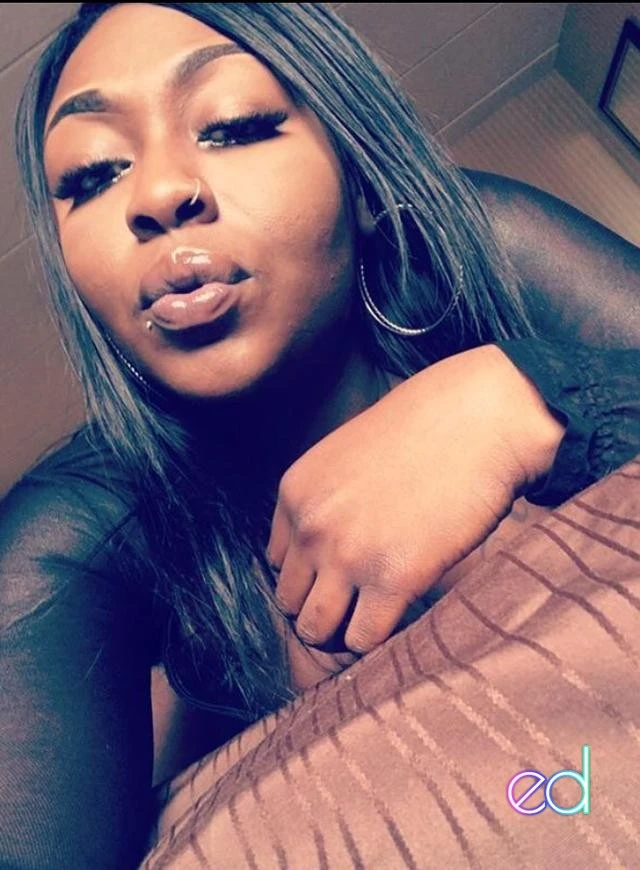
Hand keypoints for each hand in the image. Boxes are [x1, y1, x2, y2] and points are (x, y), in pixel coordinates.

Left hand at [267, 344, 563, 653]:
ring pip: (315, 629)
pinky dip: (376, 639)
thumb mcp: (348, 453)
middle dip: (320, 609)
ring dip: (339, 633)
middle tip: (355, 607)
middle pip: (290, 601)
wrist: (479, 418)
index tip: (339, 577)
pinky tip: (398, 618)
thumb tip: (329, 548)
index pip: (277, 562)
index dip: (309, 575)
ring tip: (371, 621)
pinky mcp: (394, 579)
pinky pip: (362, 639)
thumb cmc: (424, 429)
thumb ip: (327, 498)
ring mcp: (348, 556)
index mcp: (295, 492)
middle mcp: (311, 527)